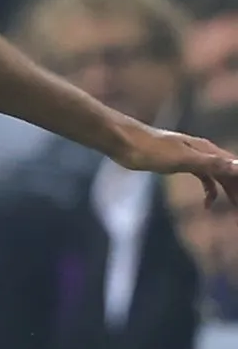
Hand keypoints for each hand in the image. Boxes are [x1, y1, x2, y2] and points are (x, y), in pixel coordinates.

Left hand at [115, 122, 237, 209]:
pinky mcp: (176, 163)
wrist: (122, 140)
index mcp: (205, 149)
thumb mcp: (182, 159)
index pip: (234, 167)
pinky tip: (206, 204)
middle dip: (236, 189)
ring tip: (233, 207)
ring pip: (216, 175)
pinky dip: (208, 190)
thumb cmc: (150, 149)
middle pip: (228, 171)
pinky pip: (201, 176)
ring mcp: (189, 156)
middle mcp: (201, 151)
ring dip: (226, 191)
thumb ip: (211, 163)